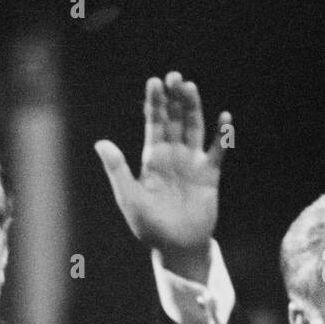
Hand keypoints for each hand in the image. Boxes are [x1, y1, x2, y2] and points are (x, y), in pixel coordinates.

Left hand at [95, 71, 230, 277]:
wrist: (176, 247)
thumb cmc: (148, 226)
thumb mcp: (129, 197)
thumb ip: (118, 169)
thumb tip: (101, 142)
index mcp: (152, 159)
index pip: (153, 124)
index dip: (154, 103)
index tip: (155, 82)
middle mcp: (173, 156)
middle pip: (174, 120)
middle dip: (174, 98)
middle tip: (174, 77)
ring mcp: (192, 163)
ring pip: (194, 128)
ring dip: (193, 108)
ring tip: (191, 87)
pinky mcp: (210, 175)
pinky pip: (218, 150)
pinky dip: (222, 136)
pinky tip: (224, 118)